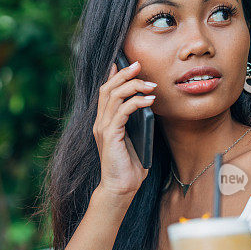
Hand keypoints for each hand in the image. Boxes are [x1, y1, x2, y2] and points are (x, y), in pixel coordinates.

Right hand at [93, 60, 155, 196]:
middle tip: (139, 65)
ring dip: (134, 86)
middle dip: (124, 73)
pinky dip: (136, 103)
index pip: (105, 92)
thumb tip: (147, 104)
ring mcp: (103, 128)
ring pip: (114, 96)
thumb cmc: (129, 166)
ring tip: (150, 85)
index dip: (113, 74)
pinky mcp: (110, 136)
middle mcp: (100, 123)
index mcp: (104, 122)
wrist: (121, 188)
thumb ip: (136, 123)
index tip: (125, 62)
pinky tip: (149, 101)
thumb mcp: (135, 139)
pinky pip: (123, 112)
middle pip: (107, 89)